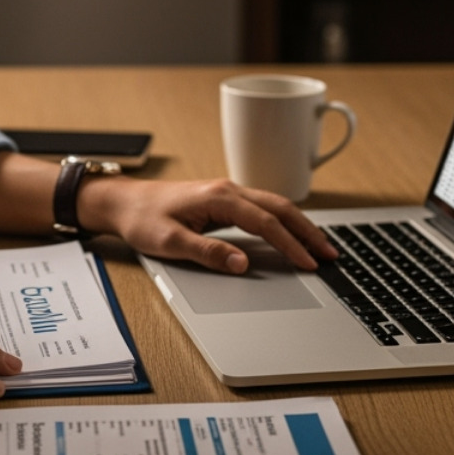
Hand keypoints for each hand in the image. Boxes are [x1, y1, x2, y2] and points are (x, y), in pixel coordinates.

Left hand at [79, 177, 336, 273]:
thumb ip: (208, 253)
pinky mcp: (224, 200)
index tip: (309, 263)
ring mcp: (227, 192)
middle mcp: (228, 190)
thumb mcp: (171, 242)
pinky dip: (284, 219)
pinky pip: (263, 207)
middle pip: (280, 208)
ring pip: (275, 205)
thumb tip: (242, 264)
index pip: (265, 222)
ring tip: (321, 246)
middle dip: (307, 231)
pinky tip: (292, 232)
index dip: (290, 244)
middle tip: (330, 254)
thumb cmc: (142, 219)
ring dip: (299, 224)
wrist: (123, 201)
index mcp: (219, 198)